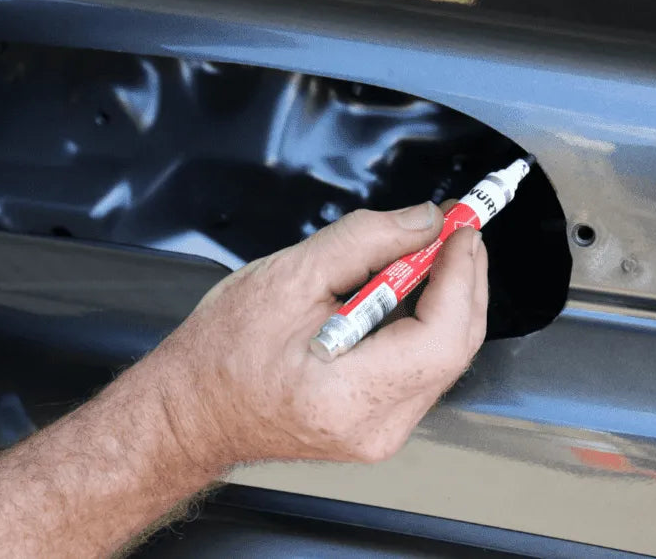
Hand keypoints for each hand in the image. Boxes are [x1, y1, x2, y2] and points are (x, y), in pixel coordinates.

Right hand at [150, 201, 488, 473]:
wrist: (192, 409)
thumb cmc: (222, 350)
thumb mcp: (289, 275)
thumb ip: (364, 241)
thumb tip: (422, 222)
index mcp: (348, 395)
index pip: (442, 336)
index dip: (461, 275)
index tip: (461, 227)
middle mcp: (377, 428)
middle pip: (456, 347)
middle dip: (464, 279)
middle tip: (455, 229)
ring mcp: (382, 433)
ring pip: (444, 357)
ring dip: (447, 296)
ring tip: (431, 248)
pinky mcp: (378, 424)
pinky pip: (421, 367)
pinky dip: (425, 320)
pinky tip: (411, 286)